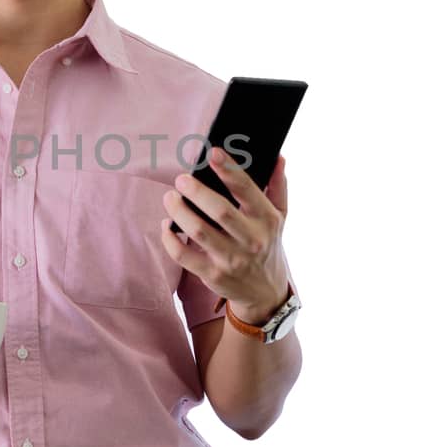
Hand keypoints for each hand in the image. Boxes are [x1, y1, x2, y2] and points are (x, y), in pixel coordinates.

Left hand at [160, 148, 291, 322]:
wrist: (265, 293)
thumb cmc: (268, 245)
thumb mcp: (280, 217)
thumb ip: (277, 186)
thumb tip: (277, 156)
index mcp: (267, 220)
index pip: (248, 190)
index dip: (230, 170)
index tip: (214, 153)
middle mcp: (251, 240)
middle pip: (220, 211)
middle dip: (197, 192)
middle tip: (181, 179)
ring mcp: (231, 260)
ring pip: (199, 232)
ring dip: (180, 212)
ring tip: (170, 197)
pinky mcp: (213, 275)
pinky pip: (184, 256)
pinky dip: (170, 239)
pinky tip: (167, 225)